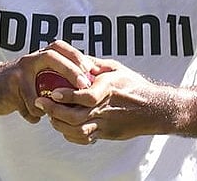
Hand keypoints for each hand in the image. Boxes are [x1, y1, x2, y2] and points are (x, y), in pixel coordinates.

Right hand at [0, 40, 94, 123]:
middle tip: (84, 84)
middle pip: (51, 56)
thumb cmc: (19, 83)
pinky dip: (33, 113)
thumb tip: (86, 84)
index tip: (92, 70)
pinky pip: (27, 103)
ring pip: (39, 83)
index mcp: (39, 56)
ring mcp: (18, 73)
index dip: (76, 55)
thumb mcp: (37, 75)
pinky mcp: (8, 88)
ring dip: (51, 98)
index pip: (59, 47)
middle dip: (70, 69)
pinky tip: (35, 118)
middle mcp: (29, 61)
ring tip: (57, 109)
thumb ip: (56, 77)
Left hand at [37, 57, 177, 144]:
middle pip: (75, 117)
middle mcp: (106, 108)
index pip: (86, 96)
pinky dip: (70, 135)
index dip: (67, 96)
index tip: (54, 92)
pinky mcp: (106, 133)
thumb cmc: (135, 86)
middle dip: (54, 111)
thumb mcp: (115, 68)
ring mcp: (106, 123)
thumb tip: (75, 58)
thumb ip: (94, 64)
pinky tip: (63, 126)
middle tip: (42, 103)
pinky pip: (84, 139)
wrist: (154, 109)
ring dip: (59, 124)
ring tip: (50, 115)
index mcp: (109, 89)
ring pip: (77, 131)